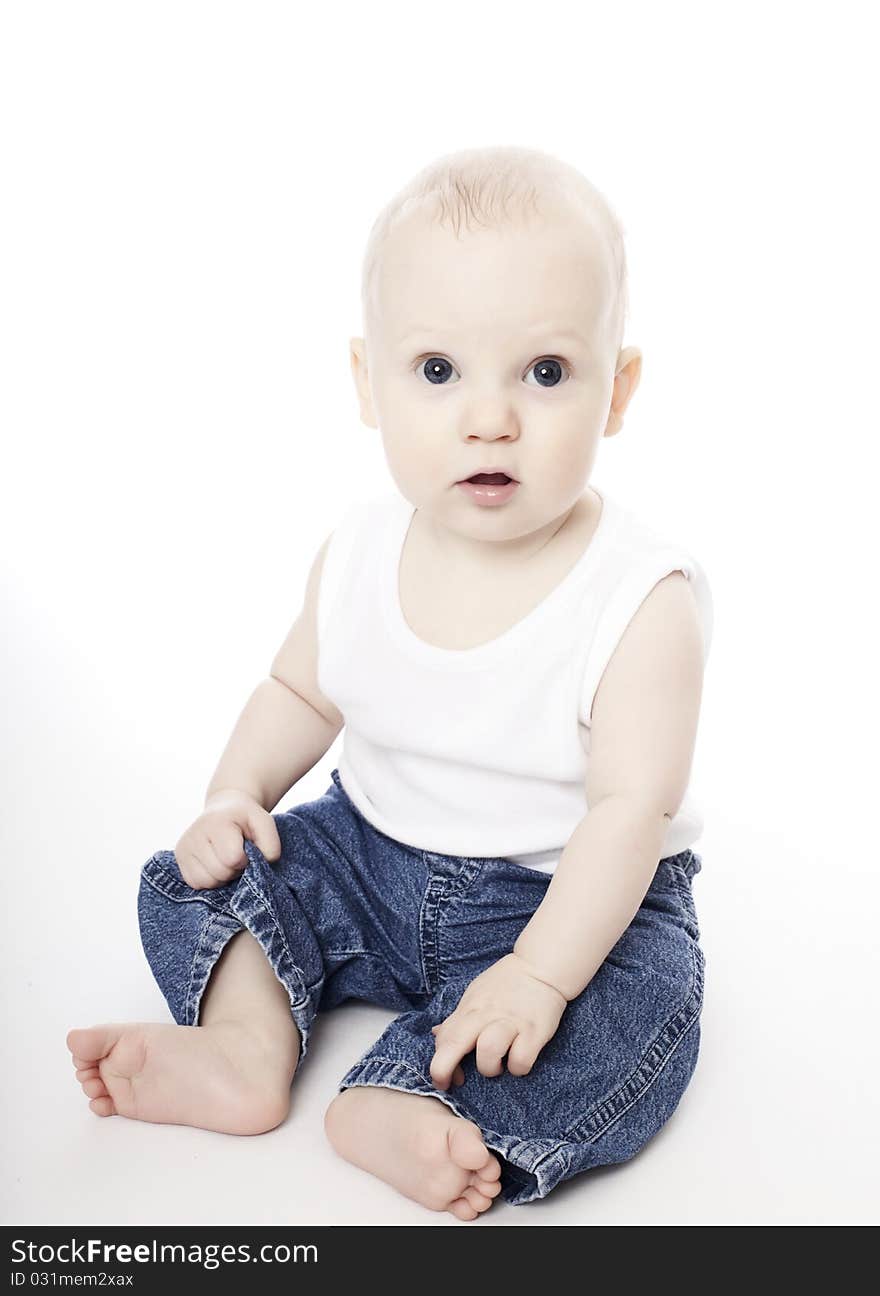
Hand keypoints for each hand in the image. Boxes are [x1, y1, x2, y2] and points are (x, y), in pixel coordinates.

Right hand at [173, 789, 280, 889]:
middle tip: (237, 854)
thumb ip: (271, 846)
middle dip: (234, 869)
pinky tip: (215, 863)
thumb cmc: (245, 818)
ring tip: (226, 858)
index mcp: (216, 823)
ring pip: (207, 882)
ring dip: (222, 876)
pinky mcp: (179, 859)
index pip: (232, 858)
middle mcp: (194, 835)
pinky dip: (210, 879)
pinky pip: (196, 884)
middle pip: (219, 873)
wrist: (224, 808)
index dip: (245, 859)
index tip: (246, 848)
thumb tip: (259, 867)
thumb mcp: (265, 823)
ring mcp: (183, 848)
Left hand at [429, 953, 567, 1090]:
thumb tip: (436, 1033)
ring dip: (489, 1068)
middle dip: (443, 1069)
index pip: (444, 1038)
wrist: (540, 965)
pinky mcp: (535, 1031)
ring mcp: (510, 1022)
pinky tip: (519, 1061)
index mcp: (470, 1008)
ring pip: (487, 1052)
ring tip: (497, 1065)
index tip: (446, 1076)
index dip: (439, 1063)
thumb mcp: (476, 994)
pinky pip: (521, 1061)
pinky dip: (518, 1068)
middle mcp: (486, 1015)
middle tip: (451, 1083)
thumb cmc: (505, 983)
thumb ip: (458, 1017)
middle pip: (454, 1043)